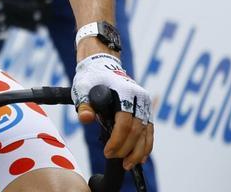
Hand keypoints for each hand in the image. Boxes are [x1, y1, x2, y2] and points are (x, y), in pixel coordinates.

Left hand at [73, 53, 153, 170]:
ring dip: (139, 152)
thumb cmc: (91, 78)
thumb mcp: (82, 88)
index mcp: (125, 92)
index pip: (125, 123)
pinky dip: (146, 145)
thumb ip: (84, 105)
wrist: (102, 65)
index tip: (108, 152)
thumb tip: (85, 119)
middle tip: (115, 159)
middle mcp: (139, 98)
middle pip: (137, 130)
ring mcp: (145, 104)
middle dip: (127, 149)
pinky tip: (140, 158)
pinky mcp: (145, 110)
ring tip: (128, 165)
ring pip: (146, 133)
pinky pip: (149, 131)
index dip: (117, 141)